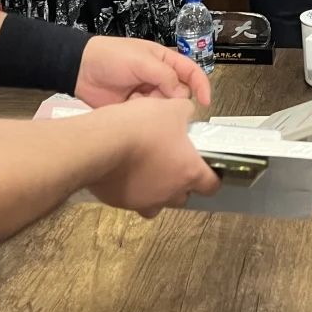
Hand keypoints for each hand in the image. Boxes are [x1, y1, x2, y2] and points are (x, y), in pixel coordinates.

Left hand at [74, 35, 211, 107]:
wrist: (80, 69)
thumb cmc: (111, 57)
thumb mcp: (142, 60)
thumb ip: (165, 76)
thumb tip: (182, 95)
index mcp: (165, 61)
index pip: (192, 72)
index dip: (202, 86)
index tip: (206, 101)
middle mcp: (159, 78)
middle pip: (180, 94)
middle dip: (172, 99)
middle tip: (155, 97)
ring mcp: (147, 94)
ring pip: (165, 107)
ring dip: (156, 107)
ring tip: (137, 100)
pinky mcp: (134, 108)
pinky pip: (149, 117)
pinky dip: (143, 115)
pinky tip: (130, 107)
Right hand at [86, 96, 220, 217]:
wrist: (99, 144)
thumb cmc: (140, 129)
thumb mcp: (171, 109)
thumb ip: (185, 113)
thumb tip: (186, 112)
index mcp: (189, 172)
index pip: (211, 185)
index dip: (211, 177)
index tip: (206, 169)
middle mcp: (169, 192)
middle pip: (184, 196)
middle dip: (181, 183)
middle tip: (173, 163)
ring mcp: (144, 201)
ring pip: (157, 202)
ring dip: (156, 190)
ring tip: (147, 168)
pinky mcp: (121, 202)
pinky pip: (132, 200)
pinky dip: (131, 188)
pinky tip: (125, 169)